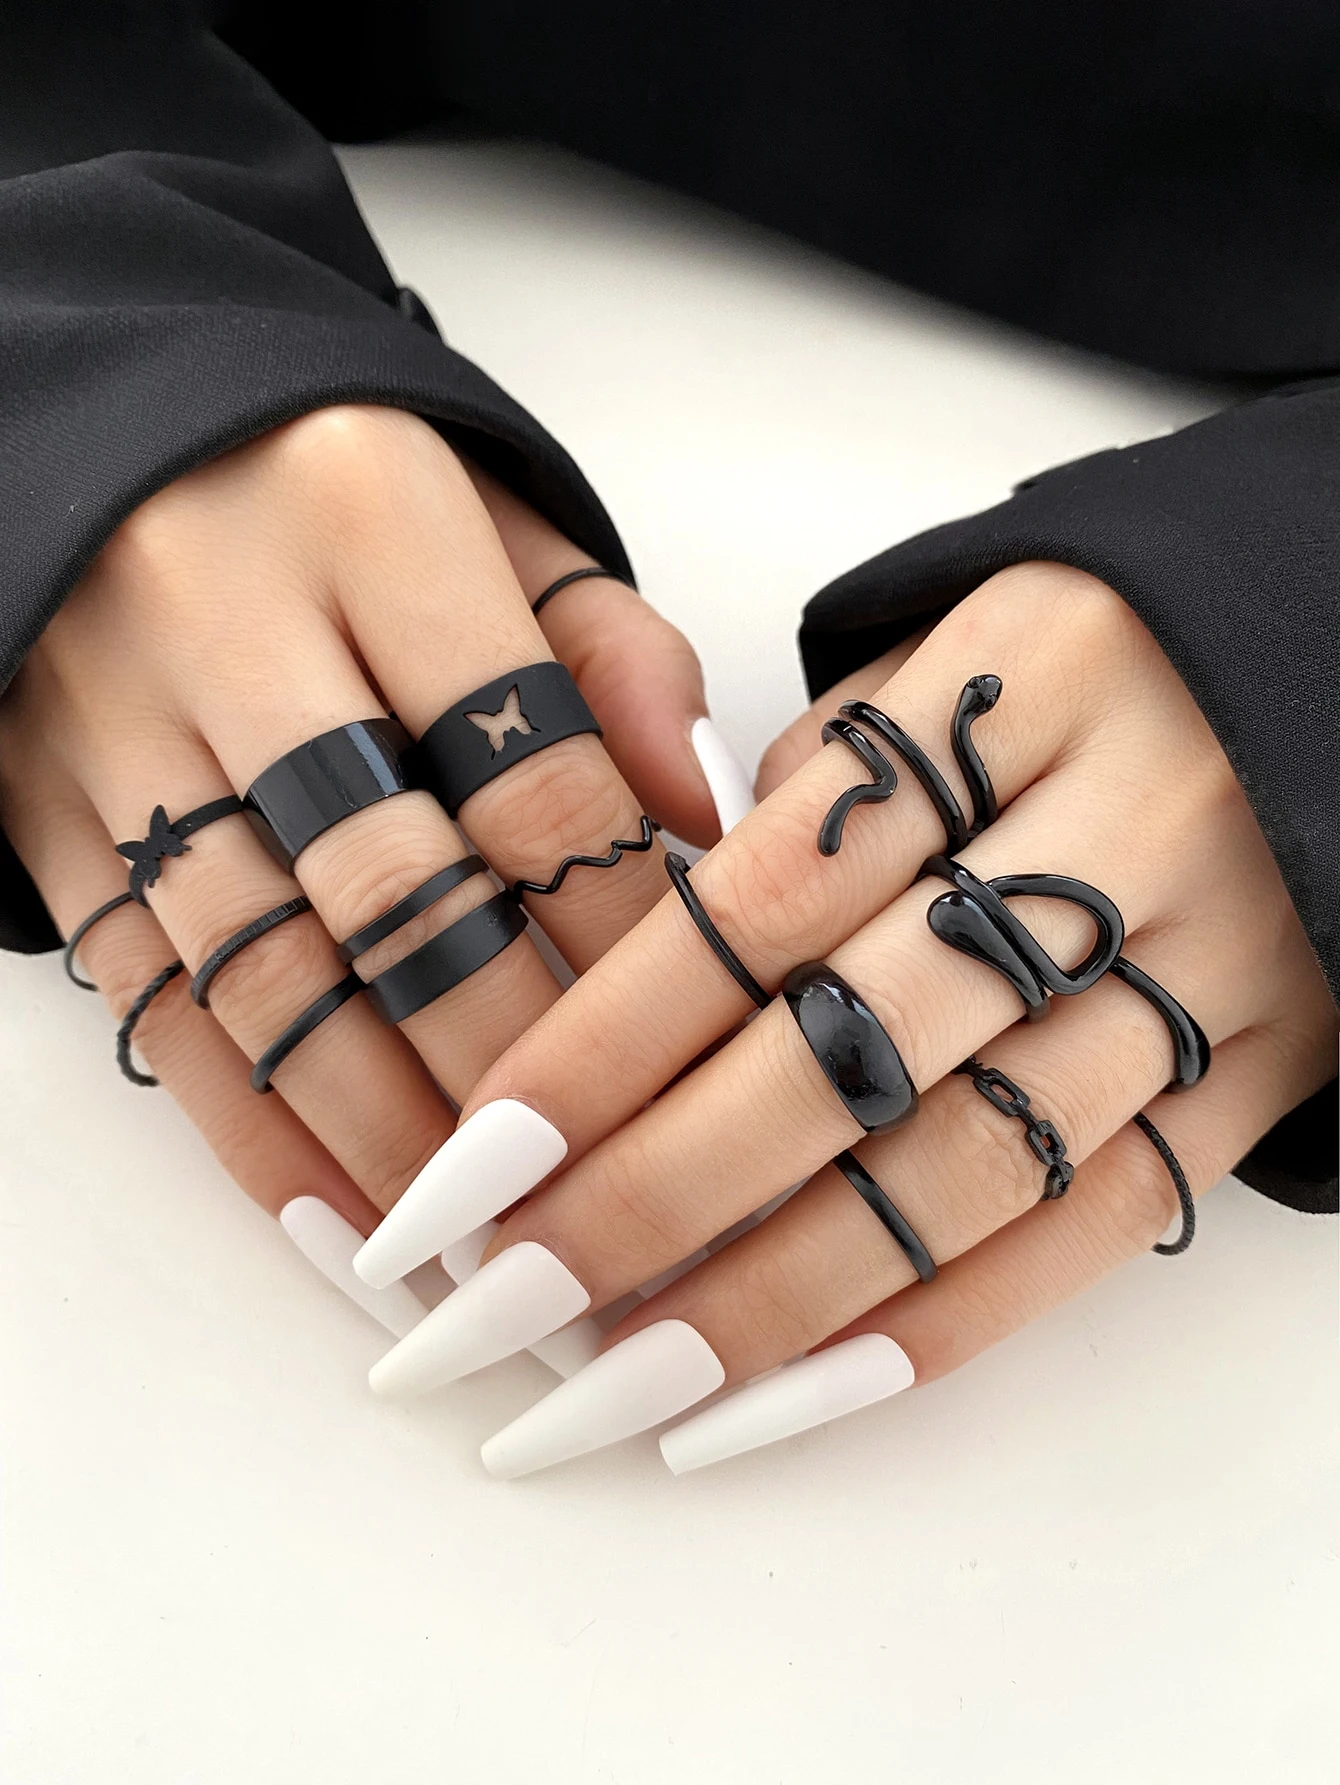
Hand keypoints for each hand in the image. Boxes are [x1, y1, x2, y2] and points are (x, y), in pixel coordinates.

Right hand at [0, 405, 750, 1325]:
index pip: (529, 769)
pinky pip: (149, 999)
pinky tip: (340, 1225)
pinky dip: (247, 1130)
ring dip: (385, 1136)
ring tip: (487, 1252)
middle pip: (400, 892)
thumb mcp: (487, 510)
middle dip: (512, 1070)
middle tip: (609, 1201)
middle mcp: (226, 614)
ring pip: (268, 970)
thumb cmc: (334, 487)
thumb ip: (606, 647)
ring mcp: (112, 721)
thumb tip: (702, 816)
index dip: (620, 934)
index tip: (699, 1053)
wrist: (91, 435)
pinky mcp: (40, 813)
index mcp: (371, 515)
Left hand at [357, 563, 1335, 1472]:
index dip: (602, 1047)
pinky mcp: (1267, 1070)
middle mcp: (1121, 831)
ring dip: (769, 1305)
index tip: (467, 1168)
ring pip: (961, 1171)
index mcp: (1016, 687)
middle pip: (845, 1056)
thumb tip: (671, 972)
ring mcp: (1211, 966)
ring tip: (611, 1392)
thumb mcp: (947, 651)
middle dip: (647, 1203)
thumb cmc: (1094, 656)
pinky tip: (791, 1399)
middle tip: (493, 1312)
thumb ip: (809, 792)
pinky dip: (937, 1328)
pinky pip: (1099, 1226)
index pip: (759, 903)